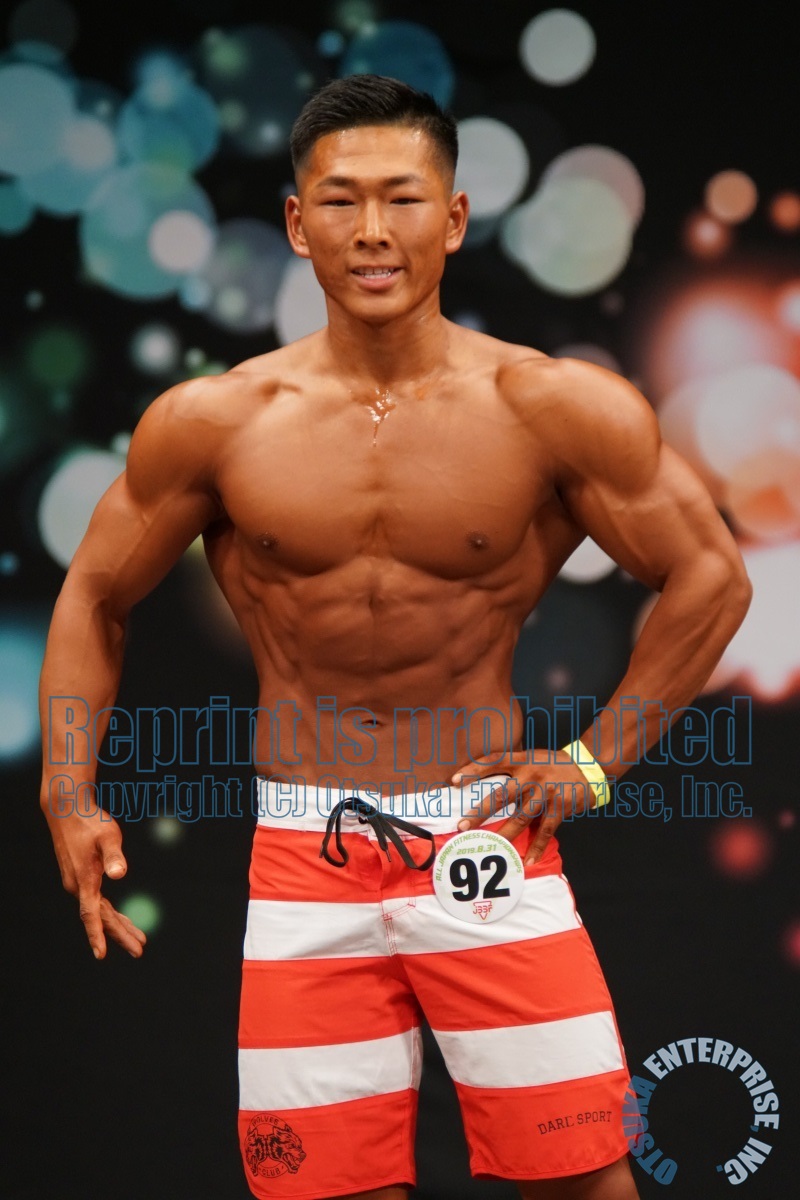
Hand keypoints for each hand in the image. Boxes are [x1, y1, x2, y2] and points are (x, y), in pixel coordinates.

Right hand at [42, 798, 145, 958]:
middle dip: (121, 934)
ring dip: (118, 925)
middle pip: (101, 917)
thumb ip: (114, 856)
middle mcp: (78, 886)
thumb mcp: (108, 836)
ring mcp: (77, 883)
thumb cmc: (90, 821)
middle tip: (140, 950)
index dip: (97, 935)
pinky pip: (96, 902)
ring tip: (138, 938)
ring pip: (99, 911)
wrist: (67, 810)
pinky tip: (120, 917)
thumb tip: (120, 874)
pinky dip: (110, 912)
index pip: (91, 914)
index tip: (101, 955)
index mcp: (84, 880)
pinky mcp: (79, 877)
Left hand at [451, 749, 595, 864]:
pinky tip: (529, 860)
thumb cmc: (554, 764)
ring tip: (491, 846)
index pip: (493, 761)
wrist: (588, 767)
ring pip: (521, 817)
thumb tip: (485, 781)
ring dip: (505, 834)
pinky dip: (537, 847)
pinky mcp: (559, 807)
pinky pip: (545, 830)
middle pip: (502, 794)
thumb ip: (514, 767)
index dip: (472, 770)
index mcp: (522, 760)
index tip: (453, 781)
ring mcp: (546, 792)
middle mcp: (531, 775)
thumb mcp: (533, 756)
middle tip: (462, 825)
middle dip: (481, 811)